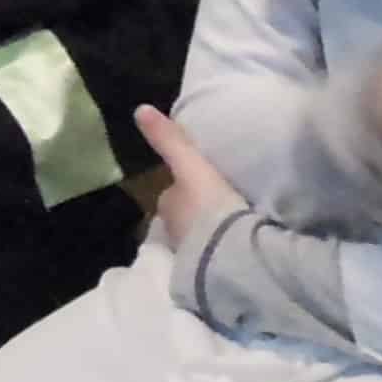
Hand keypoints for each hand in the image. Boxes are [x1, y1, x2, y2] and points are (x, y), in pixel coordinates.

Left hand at [135, 101, 248, 254]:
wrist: (232, 254)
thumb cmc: (210, 205)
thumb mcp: (191, 166)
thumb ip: (170, 140)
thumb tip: (140, 109)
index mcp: (169, 206)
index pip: (173, 194)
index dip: (185, 189)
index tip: (203, 186)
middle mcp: (174, 231)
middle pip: (185, 216)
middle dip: (198, 212)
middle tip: (221, 206)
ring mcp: (192, 254)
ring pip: (200, 237)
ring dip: (212, 232)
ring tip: (234, 226)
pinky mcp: (213, 272)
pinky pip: (217, 256)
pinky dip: (224, 250)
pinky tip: (241, 248)